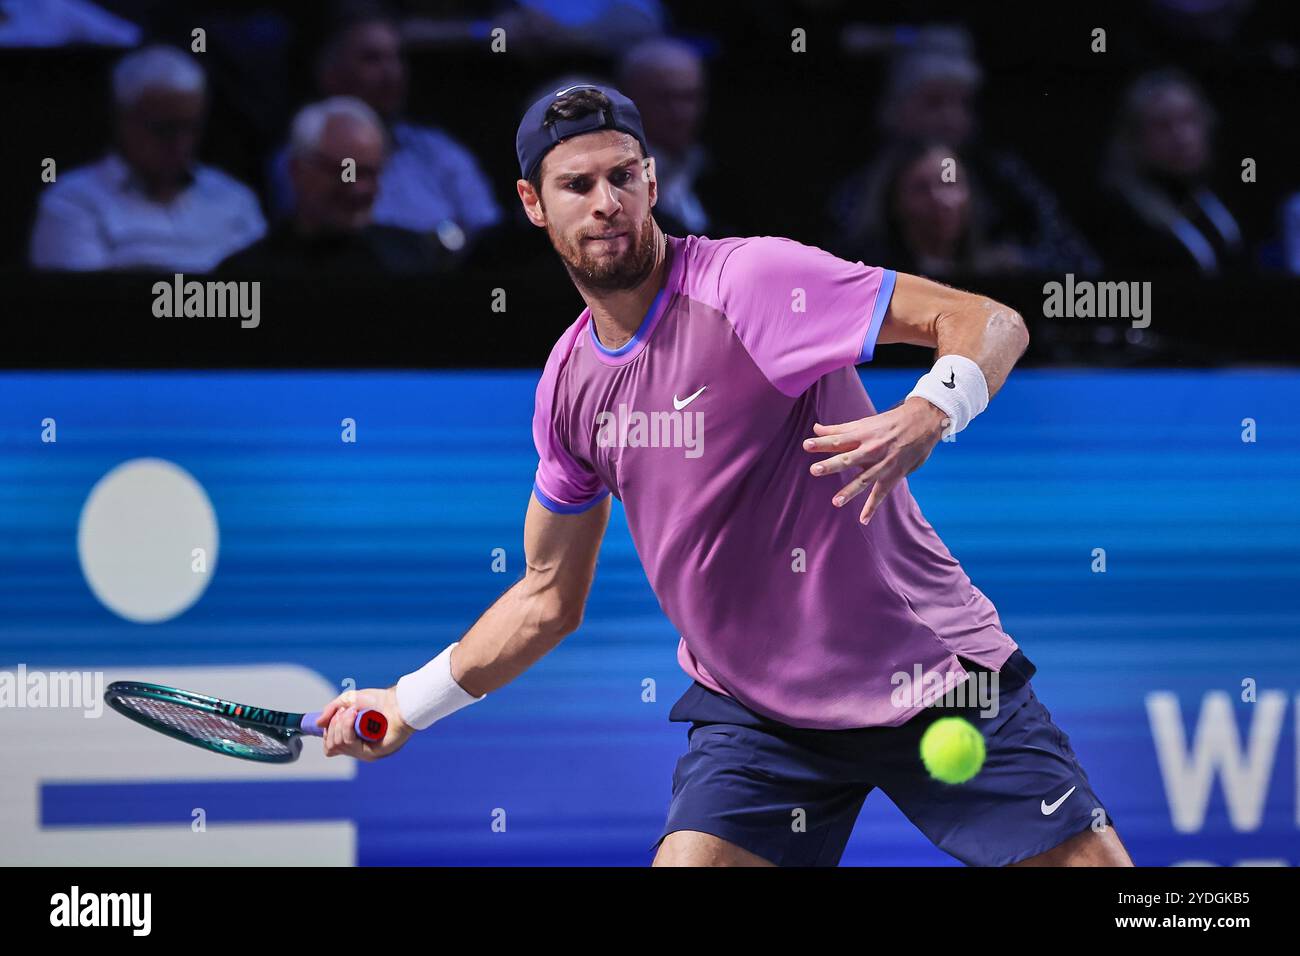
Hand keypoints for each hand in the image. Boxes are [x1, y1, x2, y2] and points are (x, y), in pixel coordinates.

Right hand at [315, 686, 415, 760]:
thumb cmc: (378, 700)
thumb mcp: (348, 700)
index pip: (330, 747)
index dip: (328, 732)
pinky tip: (354, 714)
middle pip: (331, 745)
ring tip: (353, 710)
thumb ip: (331, 710)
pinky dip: (348, 726)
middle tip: (346, 710)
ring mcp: (365, 753)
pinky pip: (350, 743)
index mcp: (353, 740)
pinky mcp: (372, 754)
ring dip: (341, 723)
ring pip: (338, 744)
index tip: (336, 716)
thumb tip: (318, 724)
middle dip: (334, 725)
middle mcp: (358, 749)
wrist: (397, 701)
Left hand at [802, 396, 947, 524]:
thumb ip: (839, 429)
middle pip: (848, 458)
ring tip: (836, 502)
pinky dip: (872, 507)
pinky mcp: (894, 474)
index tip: (806, 445)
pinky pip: (881, 493)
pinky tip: (863, 520)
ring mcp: (883, 464)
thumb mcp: (865, 422)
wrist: (923, 421)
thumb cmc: (889, 422)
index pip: (838, 439)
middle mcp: (871, 449)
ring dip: (850, 490)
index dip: (822, 442)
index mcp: (862, 435)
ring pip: (864, 479)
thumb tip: (815, 428)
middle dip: (831, 464)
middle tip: (814, 470)